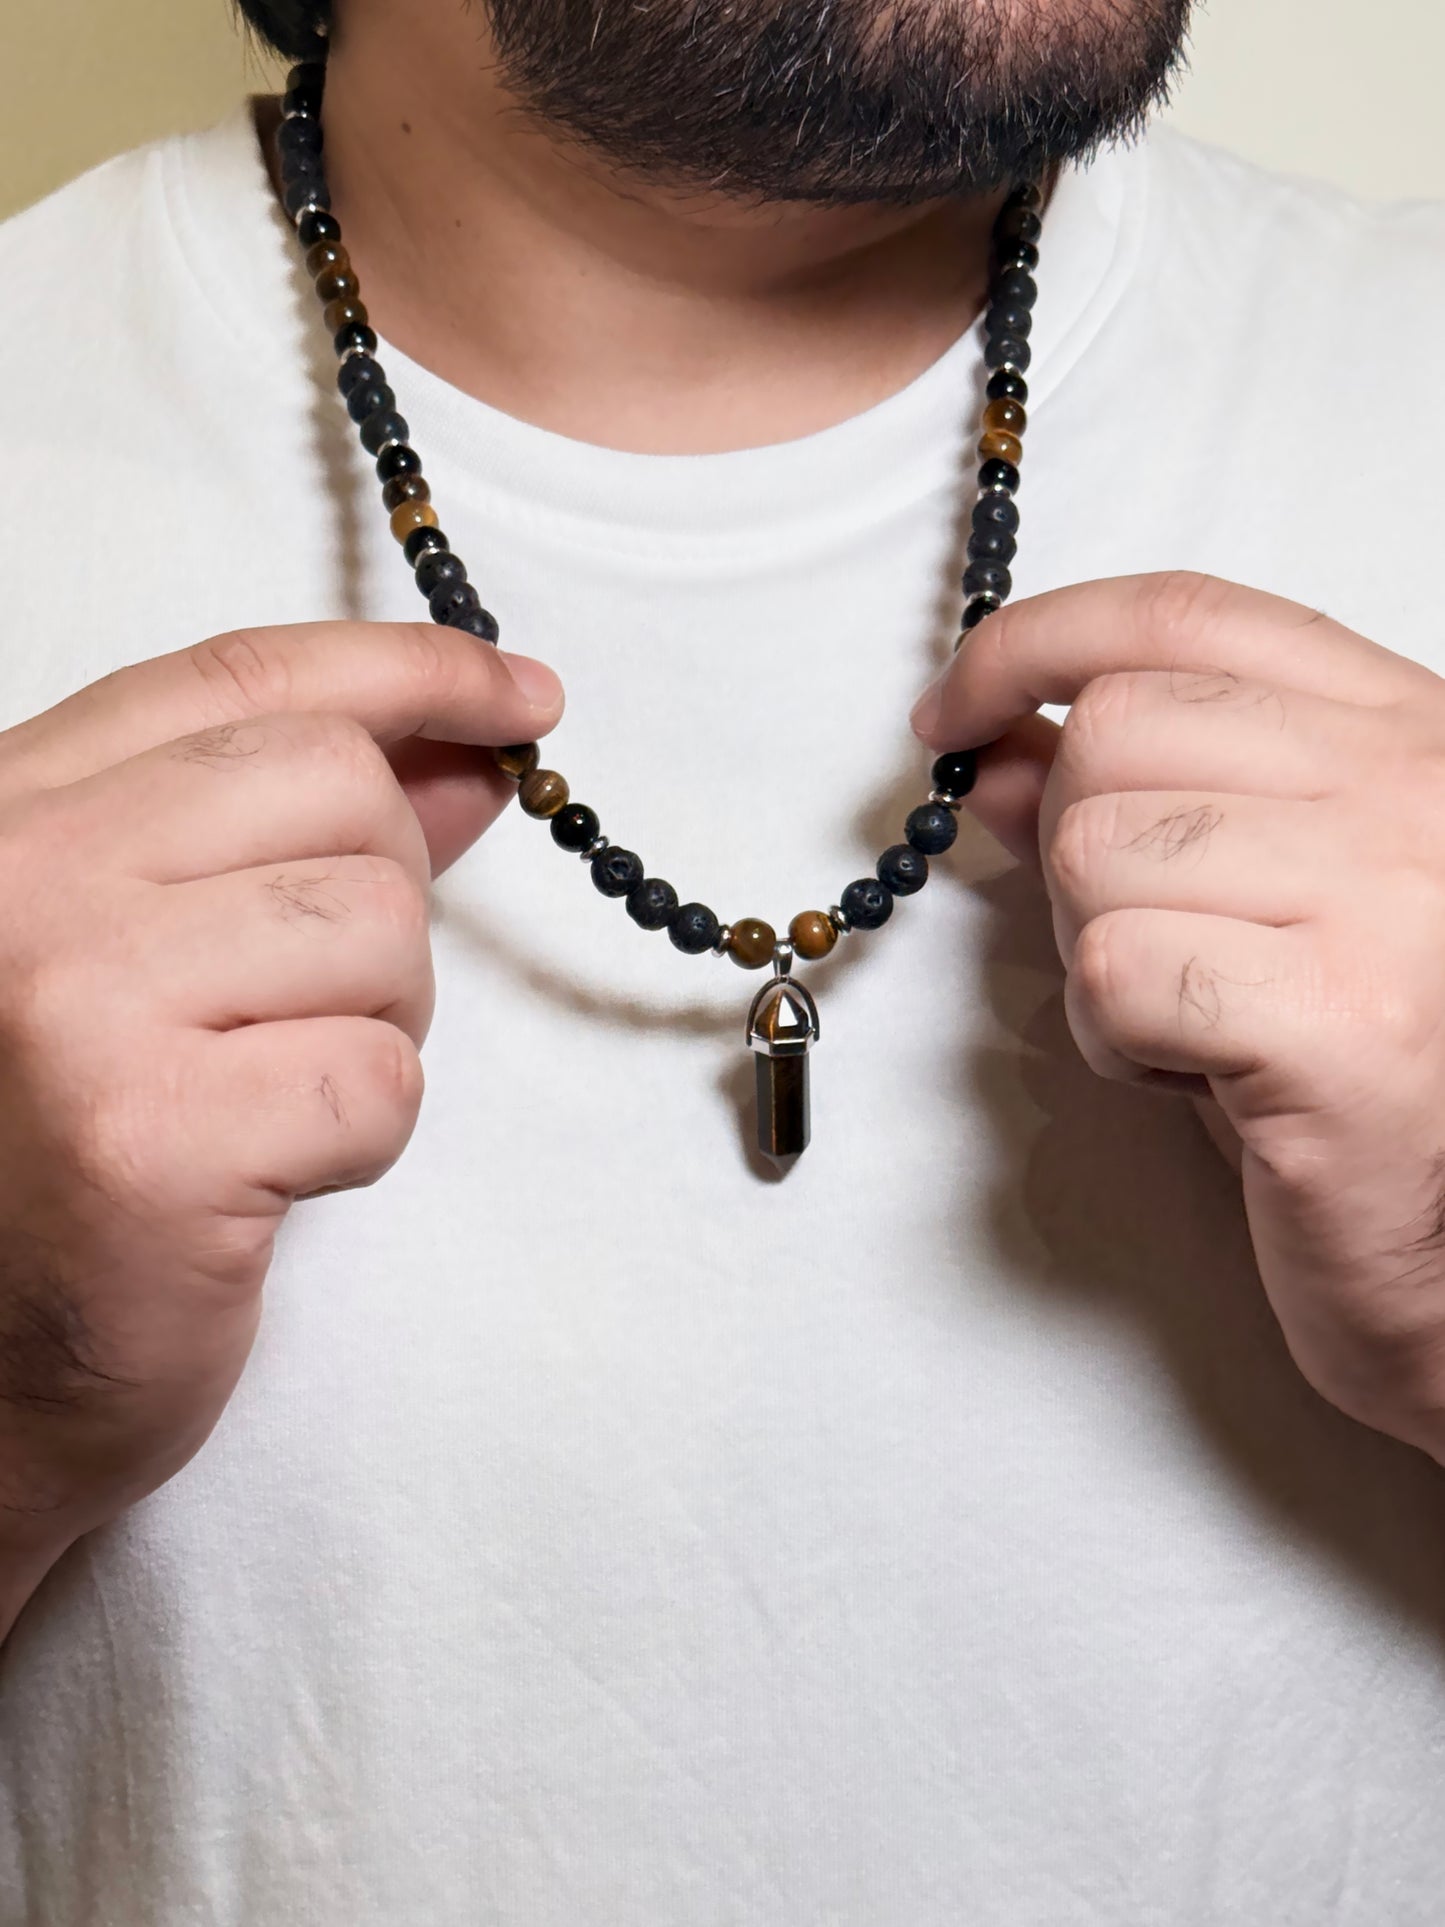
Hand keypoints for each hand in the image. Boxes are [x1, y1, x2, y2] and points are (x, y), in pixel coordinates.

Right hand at [0, 621, 561, 1626]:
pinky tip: (274, 1173)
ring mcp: (77, 1004)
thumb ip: (290, 842)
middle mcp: (23, 879)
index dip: (408, 672)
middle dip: (388, 891)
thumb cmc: (62, 1165)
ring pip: (378, 926)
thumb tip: (466, 761)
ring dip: (379, 1019)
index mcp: (12, 814)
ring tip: (277, 1092)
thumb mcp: (147, 958)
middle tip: (323, 998)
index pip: (243, 679)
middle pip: (336, 786)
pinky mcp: (150, 1141)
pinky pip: (380, 1077)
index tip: (522, 699)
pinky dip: (367, 1132)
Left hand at [911, 570, 1444, 1461]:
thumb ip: (1132, 803)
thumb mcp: (1245, 902)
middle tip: (1142, 941)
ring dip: (1096, 952)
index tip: (951, 707)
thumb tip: (994, 744)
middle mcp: (1412, 794)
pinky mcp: (1341, 1027)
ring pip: (1097, 852)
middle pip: (1119, 731)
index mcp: (1402, 735)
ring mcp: (1389, 903)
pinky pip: (1118, 973)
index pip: (1186, 614)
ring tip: (1190, 1021)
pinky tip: (1196, 1077)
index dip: (1038, 642)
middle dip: (1074, 845)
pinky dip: (1113, 1037)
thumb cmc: (1352, 1076)